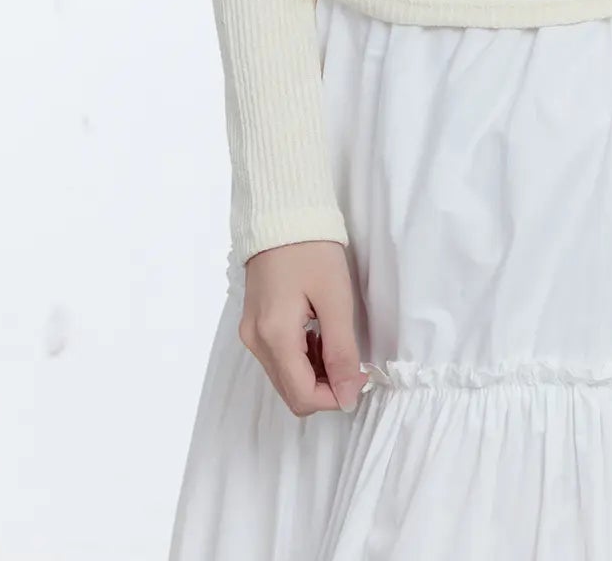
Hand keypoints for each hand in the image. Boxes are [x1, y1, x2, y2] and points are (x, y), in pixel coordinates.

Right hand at [239, 240, 370, 417]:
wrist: (281, 213)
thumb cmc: (312, 249)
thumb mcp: (335, 299)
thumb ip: (342, 351)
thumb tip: (349, 396)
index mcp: (274, 336)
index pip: (302, 396)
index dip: (336, 397)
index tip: (361, 376)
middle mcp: (255, 341)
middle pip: (291, 392)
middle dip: (326, 386)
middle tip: (351, 358)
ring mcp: (251, 333)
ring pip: (285, 377)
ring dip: (315, 372)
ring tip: (334, 339)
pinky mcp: (253, 325)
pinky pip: (278, 359)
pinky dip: (302, 357)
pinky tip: (318, 333)